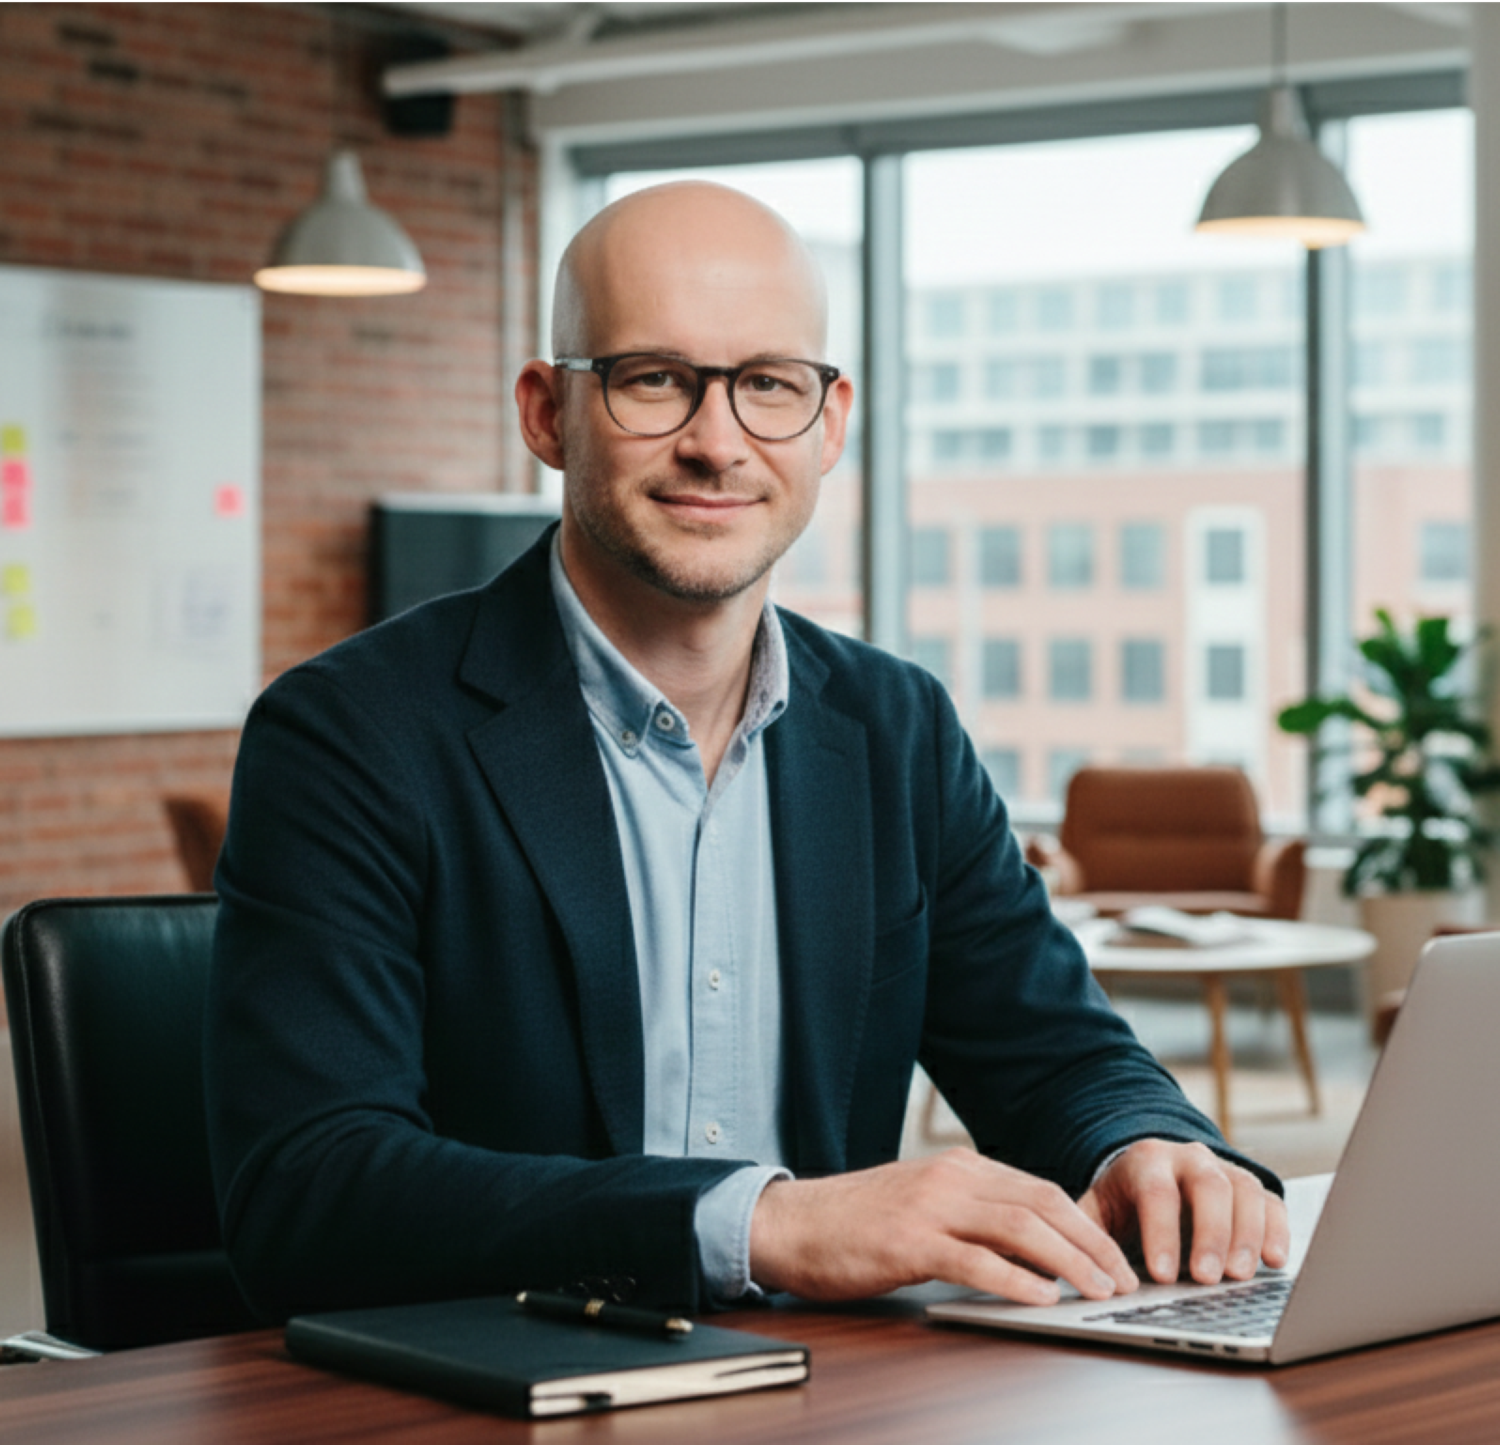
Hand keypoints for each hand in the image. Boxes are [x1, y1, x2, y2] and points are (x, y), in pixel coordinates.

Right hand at [748, 1147, 1139, 1305]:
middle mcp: (951, 1178)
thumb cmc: (856, 1223)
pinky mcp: (908, 1242)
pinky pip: (974, 1260)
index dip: (1085, 1224)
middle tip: (1123, 1279)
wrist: (792, 1224)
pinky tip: (1042, 1297)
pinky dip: (1015, 1278)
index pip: (1039, 1190)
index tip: (1116, 1257)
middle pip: (1040, 1204)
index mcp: (959, 1167)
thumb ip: (973, 1218)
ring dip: (1068, 1261)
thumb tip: (1033, 1252)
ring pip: (1017, 1228)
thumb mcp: (925, 1206)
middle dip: (1091, 1243)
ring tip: (1098, 1290)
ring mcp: (930, 1208)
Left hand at [1079, 1139, 1289, 1285]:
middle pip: (1209, 1186)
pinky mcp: (1252, 1189)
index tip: (1162, 1276)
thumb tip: (1079, 1273)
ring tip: (1240, 1277)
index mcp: (1147, 1160)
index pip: (1157, 1192)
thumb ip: (1087, 1234)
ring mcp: (1225, 1170)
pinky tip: (1274, 1262)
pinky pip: (1272, 1203)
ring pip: (1245, 1192)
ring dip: (1246, 1236)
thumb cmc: (1122, 1202)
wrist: (1150, 1173)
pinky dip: (1277, 1231)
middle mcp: (1190, 1158)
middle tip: (1208, 1278)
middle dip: (1211, 1233)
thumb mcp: (1096, 1210)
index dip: (1161, 1233)